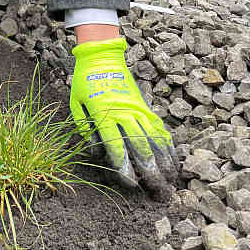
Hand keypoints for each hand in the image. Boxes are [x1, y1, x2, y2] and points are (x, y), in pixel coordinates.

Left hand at [70, 37, 177, 196]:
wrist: (102, 56)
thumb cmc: (85, 81)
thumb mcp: (75, 103)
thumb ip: (85, 127)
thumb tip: (96, 150)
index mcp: (105, 113)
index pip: (117, 146)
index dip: (124, 168)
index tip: (131, 184)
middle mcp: (125, 112)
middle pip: (141, 147)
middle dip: (150, 172)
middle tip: (158, 192)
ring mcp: (139, 109)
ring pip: (155, 139)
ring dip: (164, 162)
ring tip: (171, 181)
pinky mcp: (146, 106)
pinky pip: (160, 128)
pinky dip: (168, 146)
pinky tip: (173, 160)